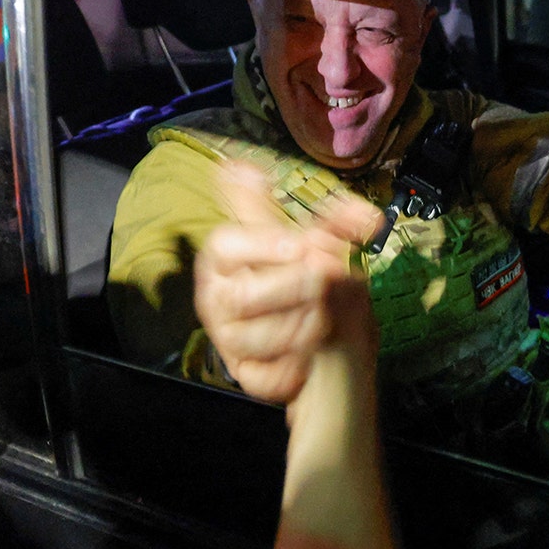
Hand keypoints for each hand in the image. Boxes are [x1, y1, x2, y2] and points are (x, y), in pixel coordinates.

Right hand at [193, 163, 382, 403]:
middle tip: (330, 276)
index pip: (224, 246)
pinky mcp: (247, 374)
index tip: (302, 244)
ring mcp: (229, 340)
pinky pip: (270, 374)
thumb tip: (268, 173)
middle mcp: (217, 299)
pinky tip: (317, 348)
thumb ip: (317, 214)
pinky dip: (301, 362)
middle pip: (242, 295)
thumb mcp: (319, 242)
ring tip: (328, 314)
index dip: (264, 244)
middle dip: (293, 286)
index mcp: (224, 259)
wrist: (330, 337)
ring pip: (257, 337)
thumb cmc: (310, 280)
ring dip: (304, 323)